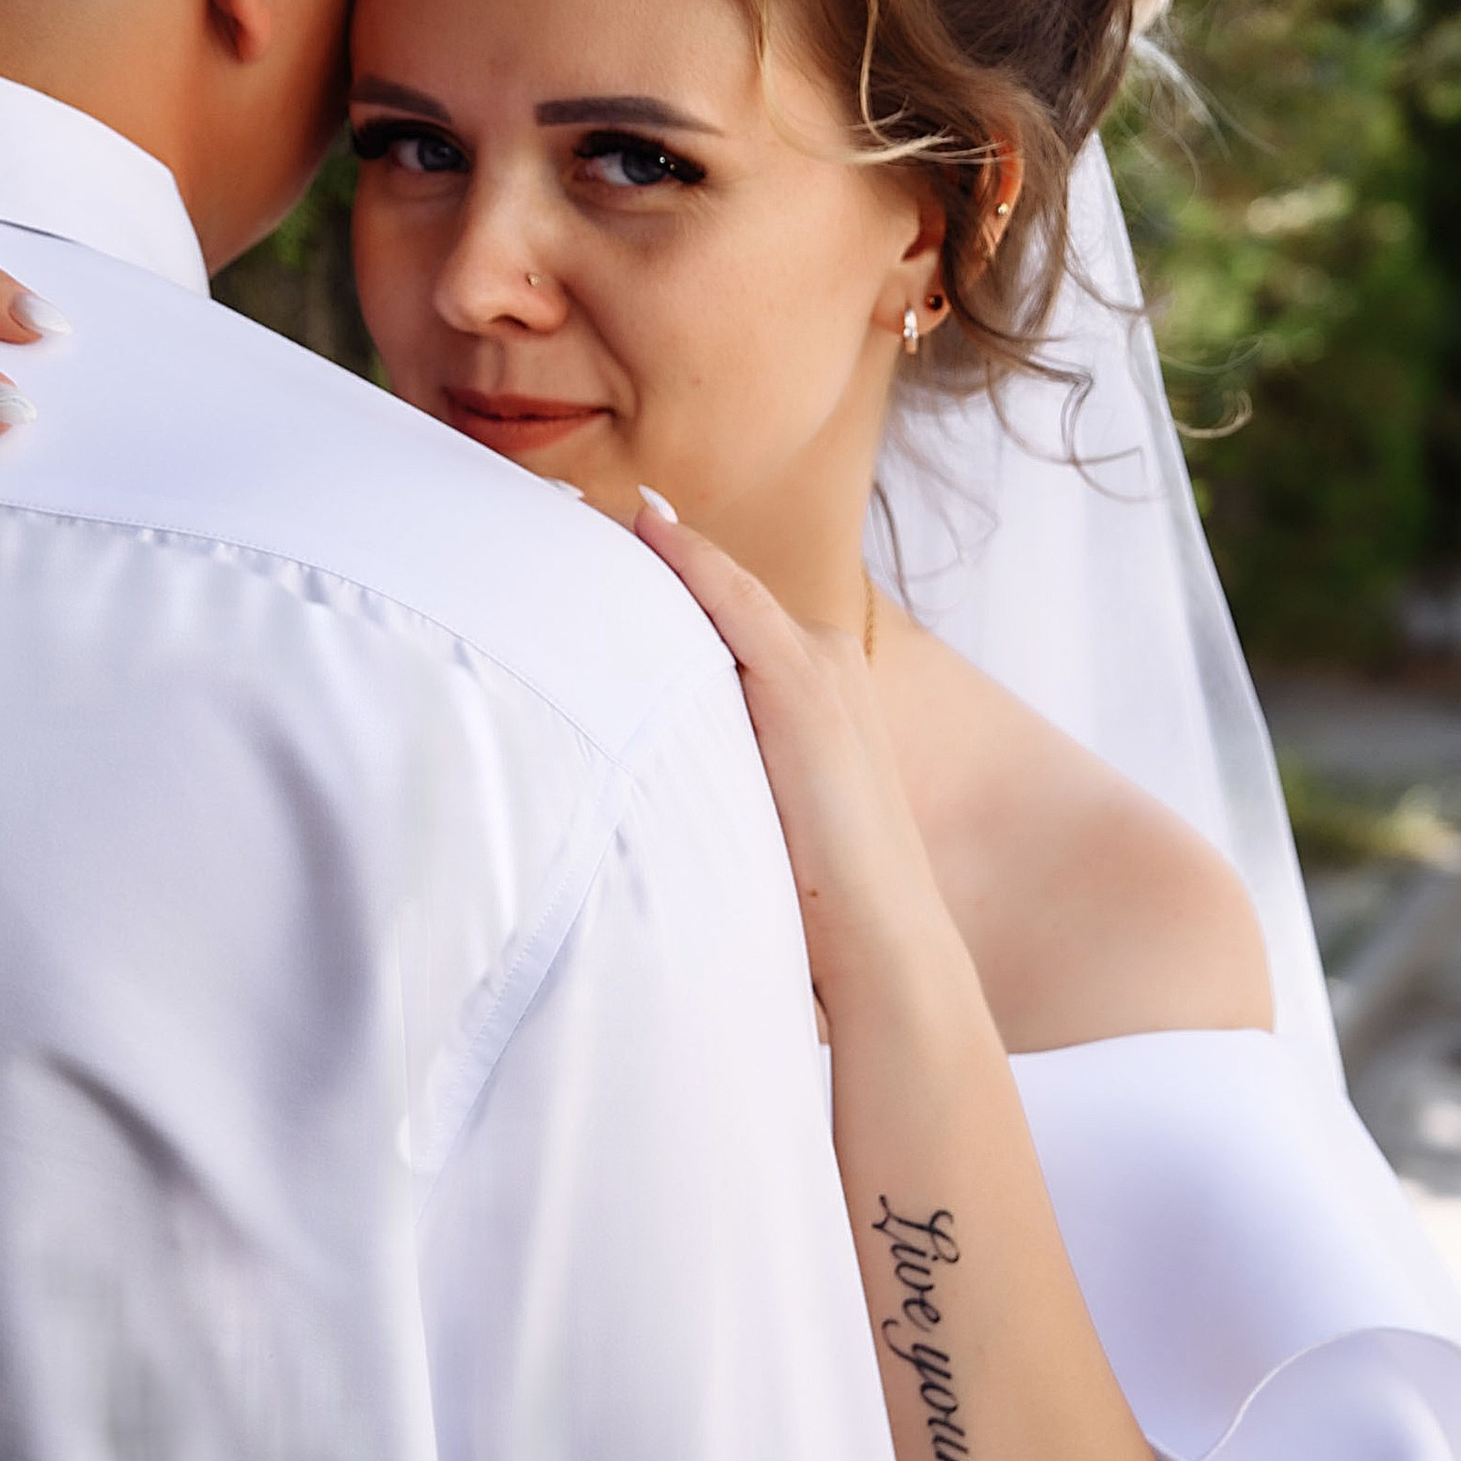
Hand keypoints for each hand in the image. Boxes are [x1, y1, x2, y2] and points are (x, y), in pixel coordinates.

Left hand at [631, 501, 940, 1013]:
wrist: (886, 952)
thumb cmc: (820, 912)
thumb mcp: (760, 828)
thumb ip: (716, 789)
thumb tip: (639, 796)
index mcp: (820, 696)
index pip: (733, 622)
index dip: (672, 581)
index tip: (608, 540)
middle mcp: (828, 668)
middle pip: (724, 599)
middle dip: (656, 557)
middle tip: (574, 511)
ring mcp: (822, 673)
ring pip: (726, 593)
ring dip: (661, 550)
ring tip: (586, 509)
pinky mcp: (807, 690)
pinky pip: (736, 606)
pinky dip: (692, 562)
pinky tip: (647, 525)